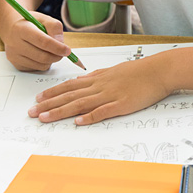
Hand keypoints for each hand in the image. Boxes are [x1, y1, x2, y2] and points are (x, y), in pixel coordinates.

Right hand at [1, 13, 69, 71]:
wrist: (11, 29)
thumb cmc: (31, 23)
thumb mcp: (44, 19)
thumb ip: (55, 27)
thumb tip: (61, 43)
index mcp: (22, 29)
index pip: (43, 42)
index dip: (57, 47)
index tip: (68, 50)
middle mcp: (15, 44)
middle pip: (42, 56)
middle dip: (57, 55)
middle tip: (63, 52)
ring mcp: (14, 56)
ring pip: (41, 65)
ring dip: (51, 60)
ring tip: (50, 50)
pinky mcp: (16, 64)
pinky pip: (37, 68)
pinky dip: (44, 63)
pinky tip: (40, 53)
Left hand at [28, 55, 171, 124]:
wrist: (160, 70)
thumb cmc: (141, 70)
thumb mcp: (115, 69)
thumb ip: (98, 75)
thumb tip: (82, 79)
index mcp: (99, 78)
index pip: (70, 86)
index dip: (53, 93)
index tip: (38, 99)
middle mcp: (100, 86)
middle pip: (70, 95)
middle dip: (49, 104)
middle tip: (31, 112)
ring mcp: (110, 95)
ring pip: (80, 104)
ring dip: (60, 111)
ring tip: (44, 118)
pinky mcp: (122, 104)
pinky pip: (103, 111)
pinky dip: (89, 117)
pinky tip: (77, 122)